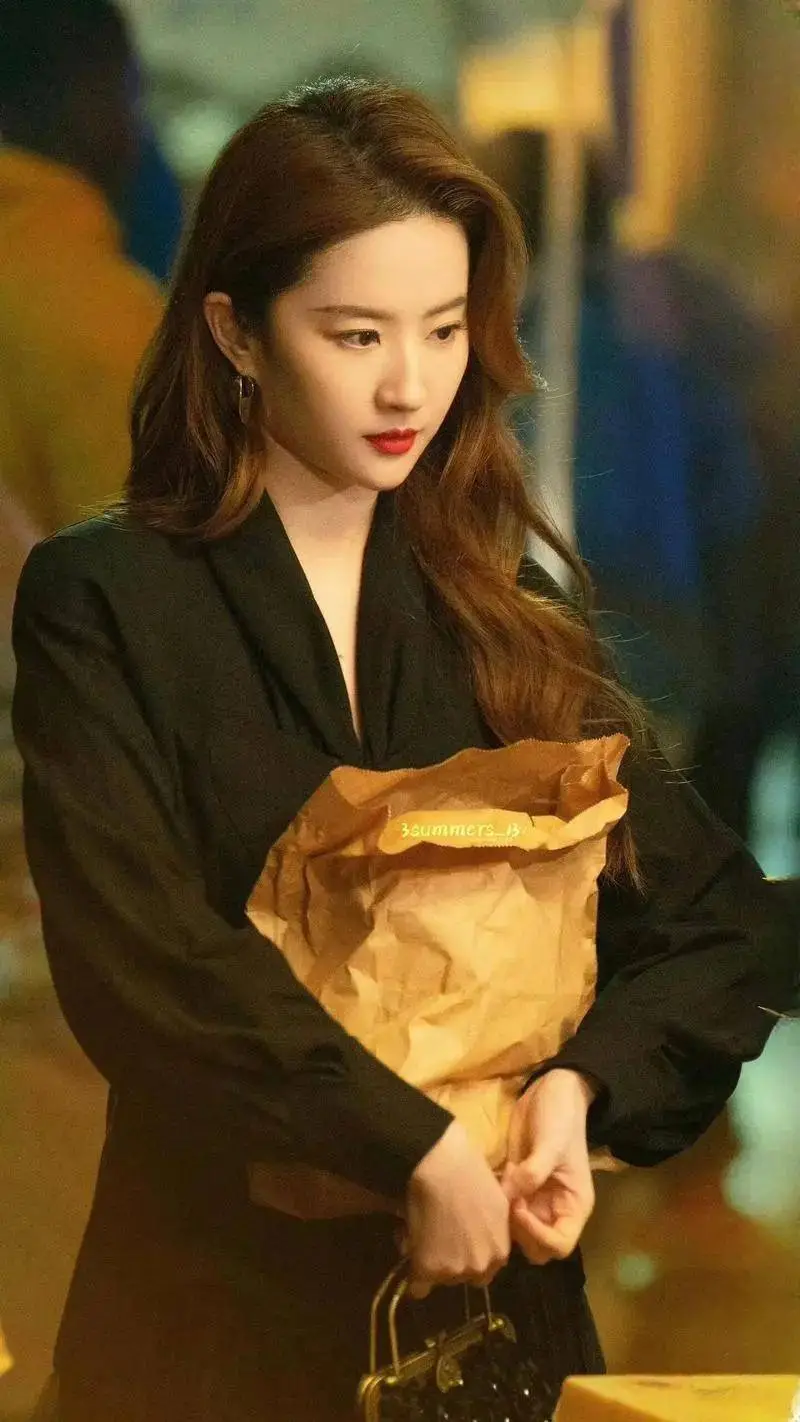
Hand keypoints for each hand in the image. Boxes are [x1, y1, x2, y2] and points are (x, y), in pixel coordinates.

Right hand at [405, 1121, 510, 1298]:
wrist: (443, 1166)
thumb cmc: (471, 1173)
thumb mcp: (496, 1203)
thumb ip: (495, 1229)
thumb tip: (484, 1233)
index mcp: (500, 1252)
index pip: (487, 1270)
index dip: (471, 1255)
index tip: (458, 1242)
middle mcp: (480, 1266)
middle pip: (464, 1277)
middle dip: (453, 1262)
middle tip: (439, 1239)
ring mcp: (455, 1270)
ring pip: (441, 1279)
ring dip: (433, 1265)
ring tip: (423, 1238)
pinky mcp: (429, 1269)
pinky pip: (418, 1286)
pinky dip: (414, 1276)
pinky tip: (410, 1256)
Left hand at [501, 1069, 596, 1264]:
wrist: (550, 1091)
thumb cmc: (560, 1118)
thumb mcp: (551, 1143)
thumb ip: (532, 1172)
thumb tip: (508, 1197)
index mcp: (574, 1205)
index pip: (560, 1245)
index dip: (538, 1235)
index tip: (519, 1209)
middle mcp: (555, 1209)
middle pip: (536, 1247)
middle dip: (519, 1233)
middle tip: (505, 1203)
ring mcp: (535, 1199)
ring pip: (517, 1232)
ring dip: (504, 1222)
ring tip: (495, 1194)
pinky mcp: (517, 1186)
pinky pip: (504, 1210)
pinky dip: (495, 1206)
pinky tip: (487, 1187)